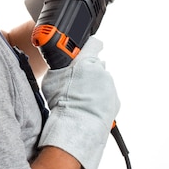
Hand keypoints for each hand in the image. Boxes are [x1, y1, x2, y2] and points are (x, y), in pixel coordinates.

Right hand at [39, 37, 119, 168]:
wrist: (76, 125)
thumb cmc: (62, 102)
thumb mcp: (52, 78)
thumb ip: (61, 68)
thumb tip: (61, 66)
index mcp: (86, 61)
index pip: (94, 43)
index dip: (90, 45)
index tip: (88, 47)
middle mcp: (102, 70)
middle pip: (97, 65)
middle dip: (89, 71)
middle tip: (77, 81)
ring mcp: (111, 86)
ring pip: (102, 82)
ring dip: (94, 87)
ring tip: (81, 98)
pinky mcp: (116, 101)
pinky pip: (107, 96)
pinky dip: (100, 100)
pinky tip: (88, 107)